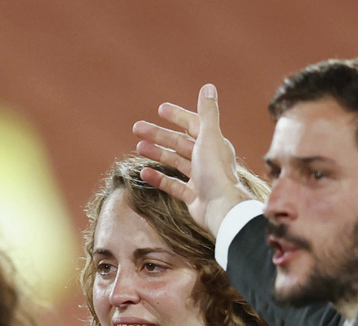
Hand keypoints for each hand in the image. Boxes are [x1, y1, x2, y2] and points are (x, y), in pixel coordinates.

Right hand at [132, 84, 252, 235]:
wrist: (220, 208)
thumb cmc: (215, 171)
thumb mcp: (210, 138)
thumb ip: (207, 113)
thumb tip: (208, 86)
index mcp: (213, 143)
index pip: (193, 124)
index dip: (177, 116)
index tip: (160, 110)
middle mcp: (207, 159)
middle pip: (179, 143)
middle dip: (158, 135)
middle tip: (137, 128)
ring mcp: (199, 178)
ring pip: (175, 162)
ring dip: (157, 153)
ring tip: (138, 148)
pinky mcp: (192, 196)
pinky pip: (173, 185)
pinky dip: (159, 178)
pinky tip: (144, 172)